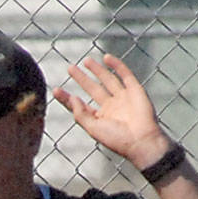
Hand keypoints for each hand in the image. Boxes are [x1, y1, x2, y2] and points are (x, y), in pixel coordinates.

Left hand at [52, 54, 171, 171]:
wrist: (141, 140)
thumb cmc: (118, 139)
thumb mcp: (94, 129)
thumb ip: (81, 114)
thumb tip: (72, 98)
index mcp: (100, 119)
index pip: (81, 106)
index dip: (68, 98)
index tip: (56, 90)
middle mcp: (111, 107)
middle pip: (93, 89)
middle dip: (82, 79)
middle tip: (70, 68)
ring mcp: (123, 98)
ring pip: (107, 80)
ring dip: (97, 70)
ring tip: (86, 61)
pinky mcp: (134, 90)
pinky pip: (125, 74)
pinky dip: (116, 65)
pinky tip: (106, 58)